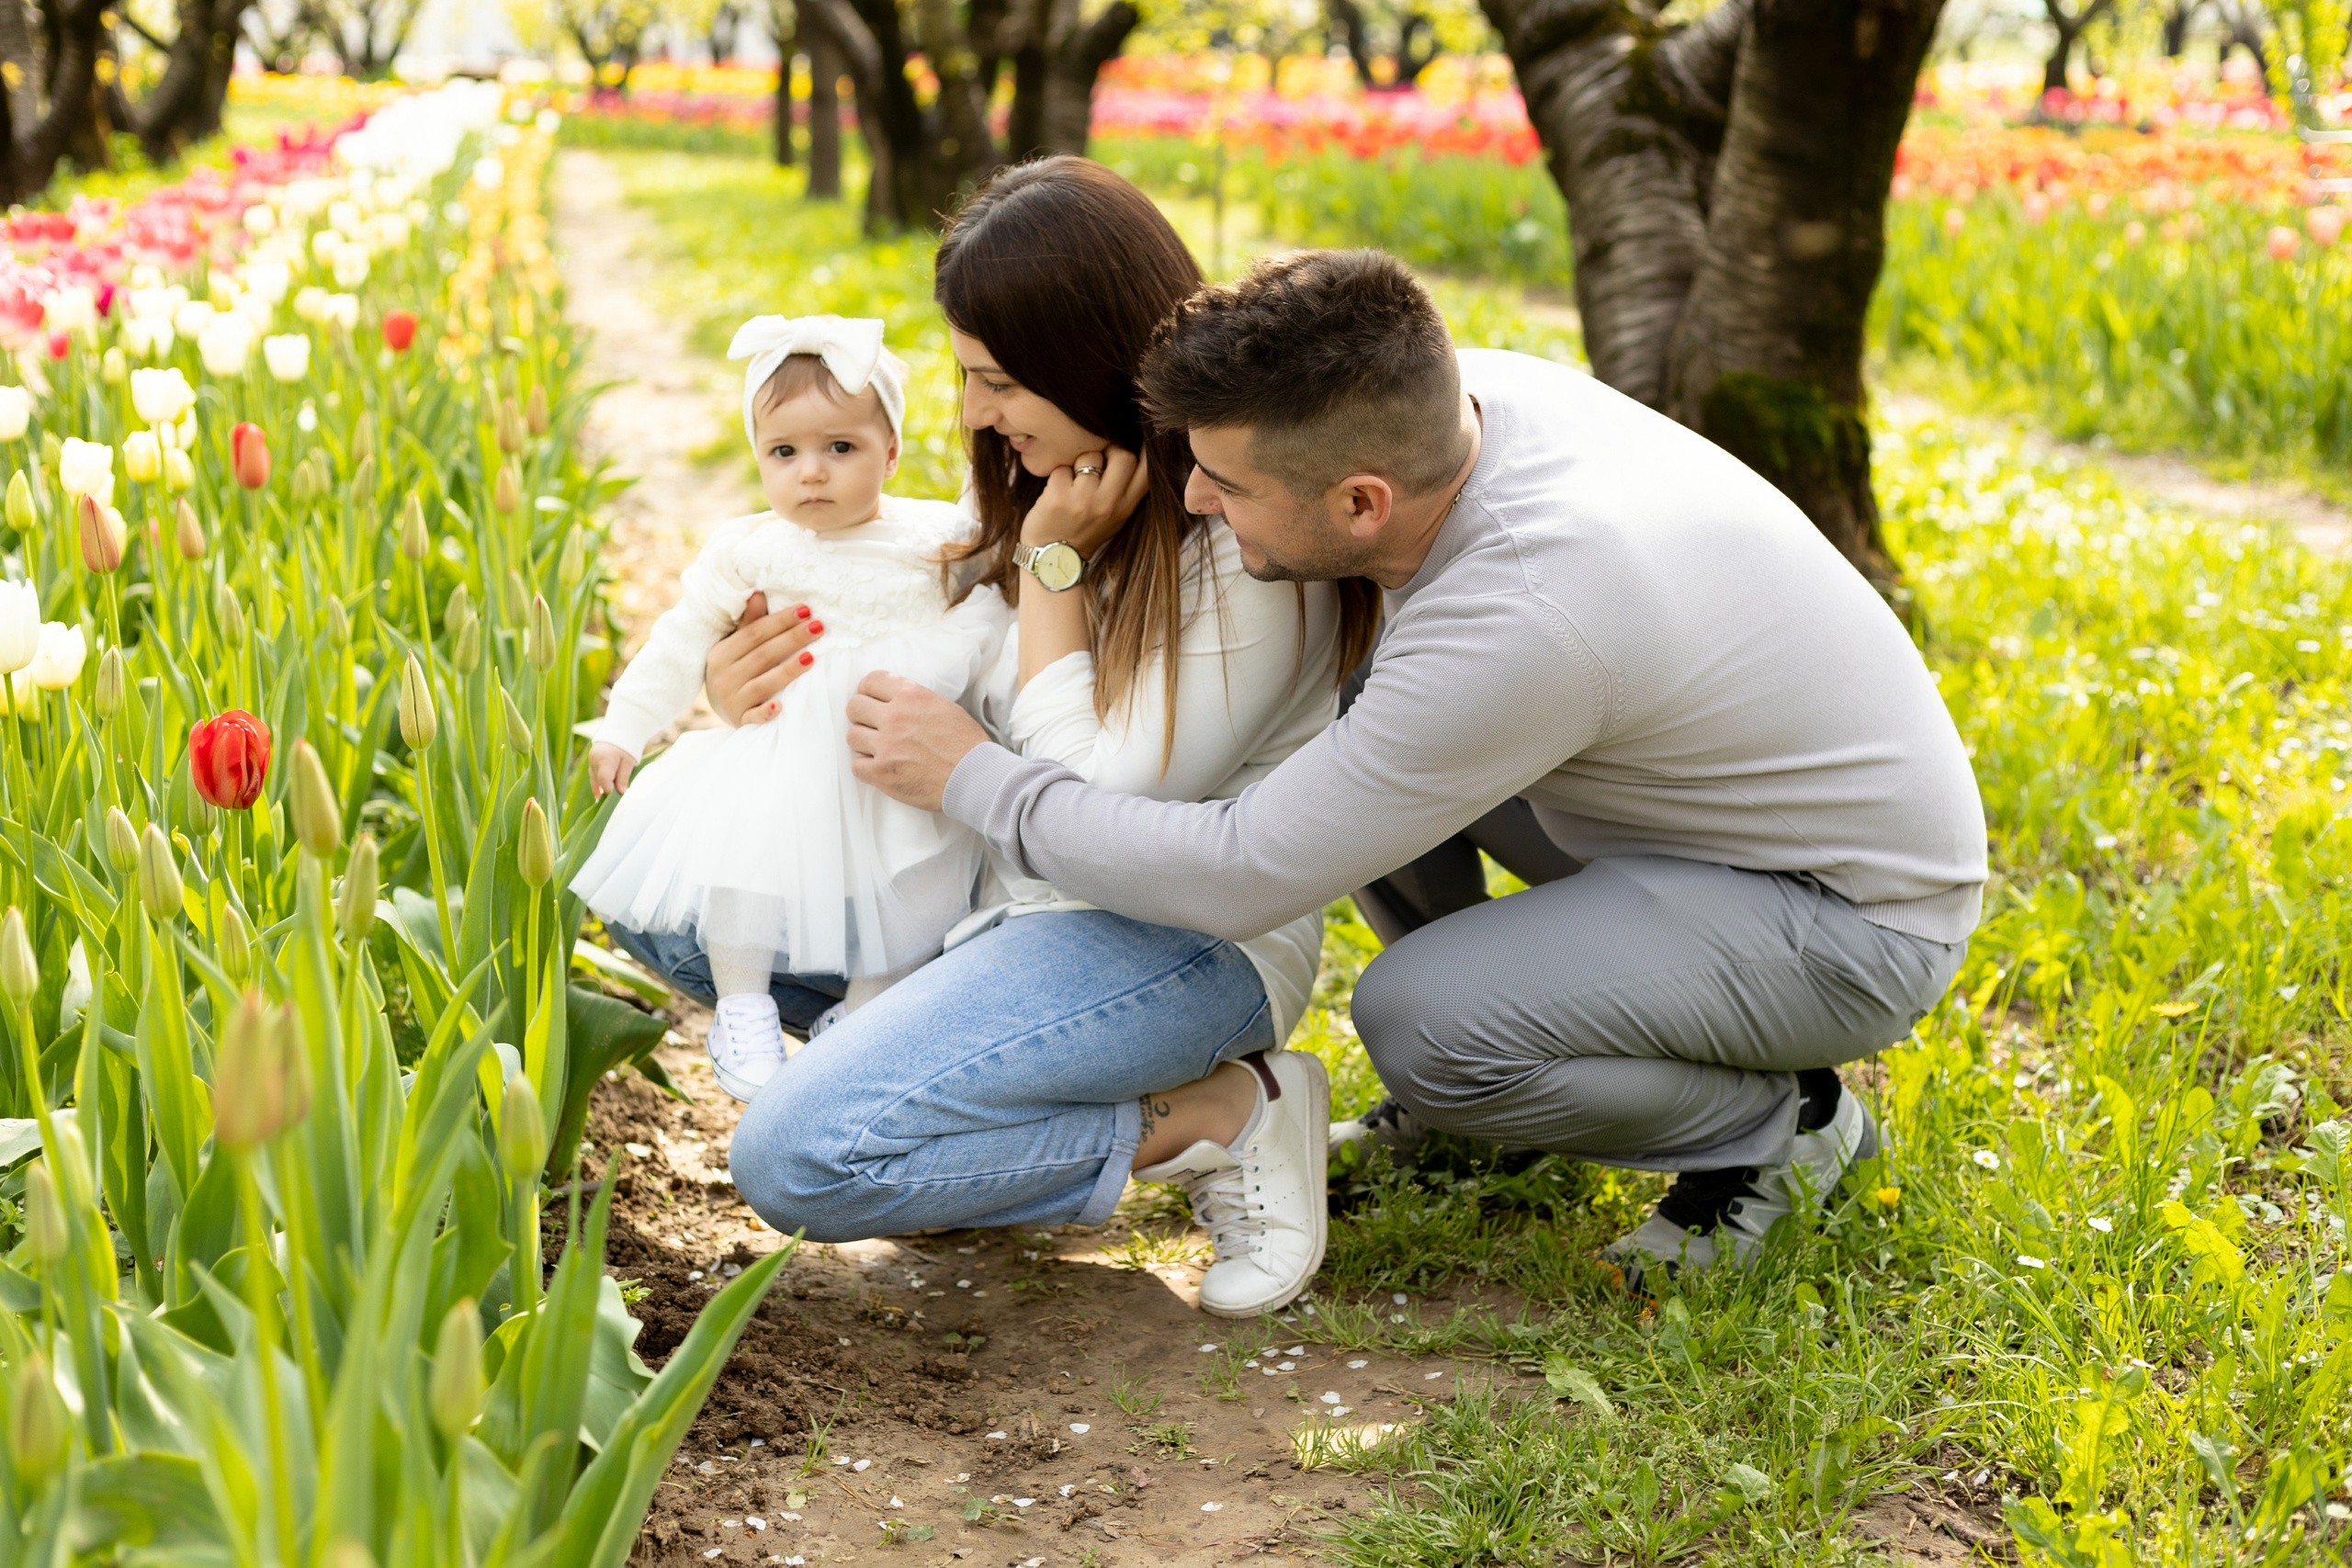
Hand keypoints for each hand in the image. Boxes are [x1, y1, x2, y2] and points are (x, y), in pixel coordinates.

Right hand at [588, 742, 635, 797]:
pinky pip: (593, 775)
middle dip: (606, 789)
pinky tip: (601, 792)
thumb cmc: (626, 747)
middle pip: (598, 780)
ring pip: (594, 778)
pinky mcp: (591, 762)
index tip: (617, 796)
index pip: (604, 780)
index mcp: (605, 760)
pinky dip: (598, 782)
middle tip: (614, 798)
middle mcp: (595, 761)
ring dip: (601, 787)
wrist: (618, 732)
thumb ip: (624, 777)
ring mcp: (591, 761)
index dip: (610, 790)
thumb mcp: (629, 762)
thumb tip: (621, 792)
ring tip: (607, 797)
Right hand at [706, 590, 825, 725]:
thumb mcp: (735, 648)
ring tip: (812, 657)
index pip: (754, 634)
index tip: (806, 610)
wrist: (722, 709)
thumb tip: (757, 593)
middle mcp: (723, 677)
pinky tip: (781, 706)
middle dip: (792, 639)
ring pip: (763, 684)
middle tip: (819, 627)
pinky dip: (766, 712)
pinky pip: (755, 717)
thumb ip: (748, 624)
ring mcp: (732, 701)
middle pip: (763, 655)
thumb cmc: (734, 671)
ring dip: (788, 671)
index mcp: (721, 654)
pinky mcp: (740, 721)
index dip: (780, 621)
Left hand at [846, 672, 989, 811]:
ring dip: (864, 742)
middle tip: (872, 725)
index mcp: (911, 696)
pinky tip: (880, 767)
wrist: (975, 777)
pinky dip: (866, 767)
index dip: (867, 691)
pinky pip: (856, 766)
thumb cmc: (967, 744)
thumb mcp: (944, 706)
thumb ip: (915, 700)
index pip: (870, 681)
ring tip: (879, 749)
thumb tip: (894, 700)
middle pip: (854, 707)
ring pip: (852, 736)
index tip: (871, 700)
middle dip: (861, 715)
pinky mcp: (882, 773)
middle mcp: (895, 717)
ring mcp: (886, 746)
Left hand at [1019, 445, 1148, 558]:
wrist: (1054, 559)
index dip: (1145, 449)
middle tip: (1099, 460)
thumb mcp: (1115, 516)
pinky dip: (1057, 476)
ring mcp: (1083, 500)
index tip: (1139, 438)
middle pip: (1122, 454)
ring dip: (1079, 464)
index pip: (1147, 470)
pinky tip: (1056, 493)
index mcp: (1126, 507)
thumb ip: (1126, 489)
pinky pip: (1062, 468)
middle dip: (1110, 450)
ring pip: (1089, 457)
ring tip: (1074, 484)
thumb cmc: (1085, 530)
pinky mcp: (1058, 497)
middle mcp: (1108, 504)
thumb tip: (1134, 447)